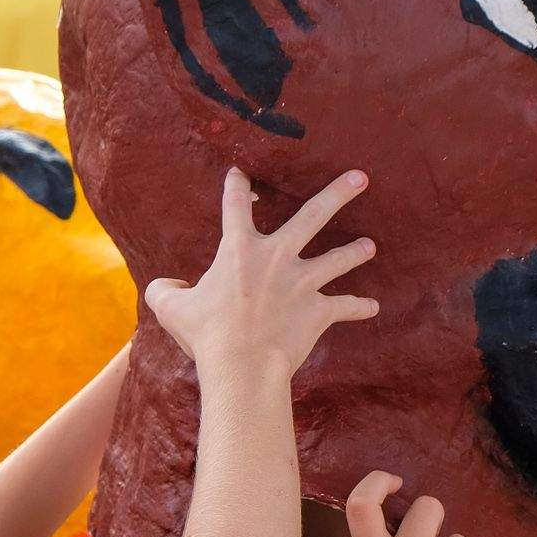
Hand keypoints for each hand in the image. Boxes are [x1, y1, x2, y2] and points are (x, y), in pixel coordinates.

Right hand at [146, 168, 376, 377]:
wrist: (243, 364)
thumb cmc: (206, 334)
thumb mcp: (169, 308)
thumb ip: (163, 289)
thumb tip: (168, 285)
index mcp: (240, 250)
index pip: (235, 206)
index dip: (236, 185)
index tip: (240, 172)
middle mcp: (277, 257)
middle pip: (313, 215)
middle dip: (338, 193)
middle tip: (361, 177)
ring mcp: (302, 283)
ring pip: (336, 260)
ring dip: (355, 251)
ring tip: (370, 245)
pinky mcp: (318, 311)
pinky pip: (344, 307)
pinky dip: (360, 307)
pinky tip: (373, 307)